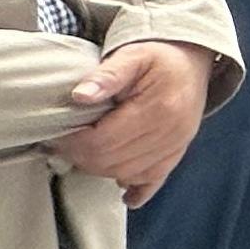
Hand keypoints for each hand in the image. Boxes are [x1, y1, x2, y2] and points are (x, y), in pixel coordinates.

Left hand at [52, 39, 215, 207]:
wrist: (193, 59)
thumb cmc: (160, 55)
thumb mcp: (132, 55)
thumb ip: (106, 75)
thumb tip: (79, 96)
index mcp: (157, 108)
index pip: (103, 141)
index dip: (74, 143)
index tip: (56, 135)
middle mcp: (170, 133)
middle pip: (112, 162)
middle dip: (81, 157)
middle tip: (62, 144)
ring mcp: (176, 146)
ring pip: (126, 174)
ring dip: (100, 169)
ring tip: (83, 153)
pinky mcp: (177, 153)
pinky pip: (153, 180)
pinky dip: (136, 190)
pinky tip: (123, 193)